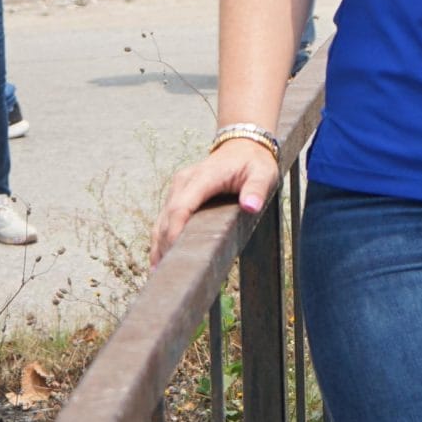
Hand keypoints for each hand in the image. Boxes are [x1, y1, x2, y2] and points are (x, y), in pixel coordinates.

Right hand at [152, 138, 279, 263]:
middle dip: (165, 246)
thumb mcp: (263, 173)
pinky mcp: (177, 196)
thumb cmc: (254, 162)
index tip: (176, 255)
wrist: (242, 145)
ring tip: (159, 275)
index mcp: (203, 177)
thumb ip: (257, 189)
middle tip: (169, 276)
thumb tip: (250, 206)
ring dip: (158, 246)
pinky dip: (160, 240)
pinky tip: (159, 262)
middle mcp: (184, 182)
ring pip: (161, 221)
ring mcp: (178, 189)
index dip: (175, 232)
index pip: (181, 207)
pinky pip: (165, 220)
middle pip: (167, 218)